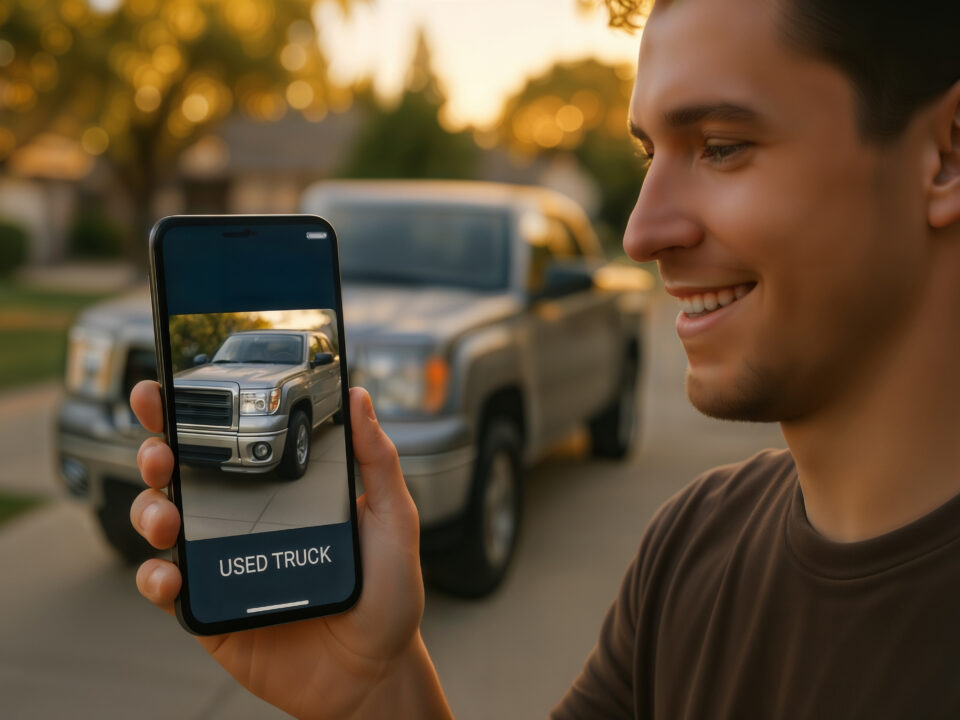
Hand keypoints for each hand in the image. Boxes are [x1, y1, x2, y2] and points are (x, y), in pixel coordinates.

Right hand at [129, 381, 449, 719]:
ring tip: (166, 516)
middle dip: (157, 451)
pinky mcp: (210, 610)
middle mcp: (244, 521)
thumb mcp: (393, 518)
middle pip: (184, 475)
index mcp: (281, 492)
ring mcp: (223, 564)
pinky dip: (154, 576)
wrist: (374, 671)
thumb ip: (376, 460)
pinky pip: (166, 588)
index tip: (168, 387)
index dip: (194, 414)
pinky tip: (170, 571)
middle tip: (160, 449)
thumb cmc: (388, 594)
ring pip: (163, 524)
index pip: (232, 442)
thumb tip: (361, 396)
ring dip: (149, 510)